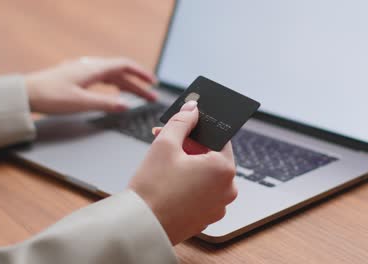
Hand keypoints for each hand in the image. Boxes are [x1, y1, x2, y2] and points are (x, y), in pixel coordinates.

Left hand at [25, 57, 156, 113]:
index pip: (124, 66)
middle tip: (150, 97)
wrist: (24, 94)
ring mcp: (82, 71)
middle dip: (137, 85)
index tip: (153, 83)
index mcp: (93, 69)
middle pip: (120, 73)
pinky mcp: (75, 78)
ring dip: (126, 86)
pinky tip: (115, 94)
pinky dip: (113, 87)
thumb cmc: (50, 96)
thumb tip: (126, 106)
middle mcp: (89, 67)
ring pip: (110, 77)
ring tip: (138, 97)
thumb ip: (106, 104)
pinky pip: (101, 80)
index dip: (141, 74)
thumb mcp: (82, 103)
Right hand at [129, 101, 237, 244]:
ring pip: (205, 174)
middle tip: (163, 137)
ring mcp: (218, 206)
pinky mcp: (206, 218)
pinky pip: (201, 192)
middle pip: (211, 156)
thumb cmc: (153, 188)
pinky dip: (188, 182)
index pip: (218, 138)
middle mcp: (227, 190)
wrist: (139, 227)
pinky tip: (167, 179)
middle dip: (188, 145)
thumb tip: (193, 108)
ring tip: (162, 158)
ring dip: (186, 162)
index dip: (198, 128)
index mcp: (224, 169)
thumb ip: (182, 121)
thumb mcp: (165, 144)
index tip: (183, 124)